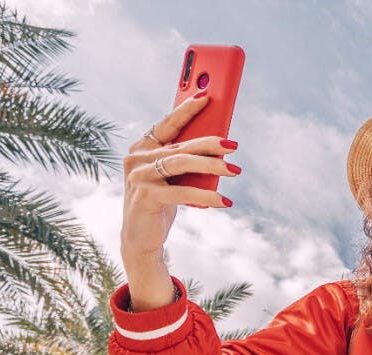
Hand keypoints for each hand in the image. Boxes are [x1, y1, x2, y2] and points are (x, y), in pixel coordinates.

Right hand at [120, 92, 240, 262]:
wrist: (142, 238)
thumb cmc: (161, 203)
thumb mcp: (173, 178)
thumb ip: (184, 160)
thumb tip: (220, 148)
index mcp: (142, 149)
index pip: (167, 124)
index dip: (186, 110)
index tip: (206, 97)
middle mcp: (136, 159)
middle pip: (180, 145)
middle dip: (210, 143)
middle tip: (233, 145)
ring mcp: (138, 176)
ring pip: (181, 163)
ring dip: (212, 166)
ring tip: (235, 170)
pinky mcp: (145, 196)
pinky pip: (182, 192)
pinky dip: (206, 196)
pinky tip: (224, 201)